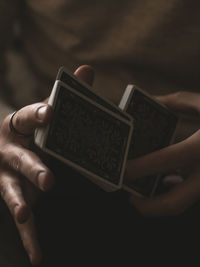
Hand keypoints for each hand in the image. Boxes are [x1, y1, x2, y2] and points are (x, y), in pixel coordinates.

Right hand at [0, 65, 93, 264]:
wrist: (0, 143)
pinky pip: (22, 218)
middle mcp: (10, 150)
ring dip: (19, 202)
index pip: (27, 116)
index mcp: (19, 125)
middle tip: (48, 178)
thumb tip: (88, 69)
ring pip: (11, 189)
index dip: (38, 114)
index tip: (50, 113)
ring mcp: (7, 175)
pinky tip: (38, 255)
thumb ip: (66, 93)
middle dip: (33, 167)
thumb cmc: (29, 128)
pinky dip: (29, 237)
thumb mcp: (44, 110)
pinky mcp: (14, 194)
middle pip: (21, 158)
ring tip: (25, 214)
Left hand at [126, 91, 199, 216]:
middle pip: (175, 202)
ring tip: (140, 195)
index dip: (140, 167)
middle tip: (130, 198)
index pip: (164, 160)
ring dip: (159, 204)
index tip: (122, 170)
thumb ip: (177, 101)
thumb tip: (149, 100)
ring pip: (183, 204)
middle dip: (148, 206)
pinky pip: (190, 196)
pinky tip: (165, 181)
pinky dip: (174, 192)